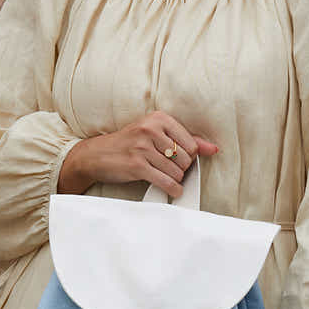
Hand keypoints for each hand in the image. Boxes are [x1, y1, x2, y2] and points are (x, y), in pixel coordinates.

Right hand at [57, 110, 218, 197]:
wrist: (96, 155)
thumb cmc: (128, 144)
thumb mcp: (155, 135)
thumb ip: (185, 140)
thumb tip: (213, 149)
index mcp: (158, 118)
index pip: (192, 144)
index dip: (188, 157)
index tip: (177, 159)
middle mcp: (150, 130)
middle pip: (186, 159)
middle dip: (181, 169)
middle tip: (168, 169)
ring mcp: (143, 148)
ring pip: (177, 172)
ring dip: (175, 180)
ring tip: (164, 177)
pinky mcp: (137, 166)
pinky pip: (167, 182)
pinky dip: (173, 190)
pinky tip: (172, 190)